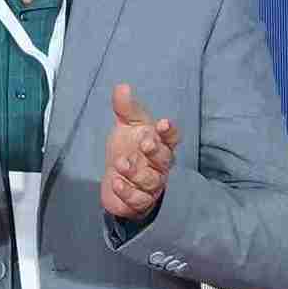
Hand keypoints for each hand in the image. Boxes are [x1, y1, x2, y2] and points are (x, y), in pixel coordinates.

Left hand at [102, 83, 180, 224]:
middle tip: (145, 143)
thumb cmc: (128, 149)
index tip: (162, 123)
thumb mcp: (127, 126)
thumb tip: (121, 87)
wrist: (116, 180)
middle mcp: (159, 165)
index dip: (169, 131)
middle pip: (165, 159)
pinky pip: (138, 199)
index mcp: (160, 144)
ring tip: (121, 163)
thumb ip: (125, 109)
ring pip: (151, 180)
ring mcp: (151, 185)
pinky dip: (127, 192)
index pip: (171, 137)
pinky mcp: (139, 201)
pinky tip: (116, 183)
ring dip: (136, 172)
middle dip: (156, 151)